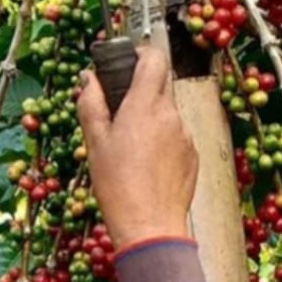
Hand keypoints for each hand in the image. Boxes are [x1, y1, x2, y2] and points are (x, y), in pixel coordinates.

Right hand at [78, 48, 197, 248]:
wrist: (150, 226)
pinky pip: (176, 135)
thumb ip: (91, 103)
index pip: (153, 58)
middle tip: (119, 109)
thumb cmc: (118, 187)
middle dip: (140, 89)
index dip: (139, 55)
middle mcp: (171, 115)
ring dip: (150, 117)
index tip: (125, 65)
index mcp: (145, 105)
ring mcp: (185, 135)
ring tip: (130, 147)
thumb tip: (89, 79)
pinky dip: (162, 140)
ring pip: (167, 112)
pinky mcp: (192, 155)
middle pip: (160, 83)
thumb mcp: (94, 142)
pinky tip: (146, 164)